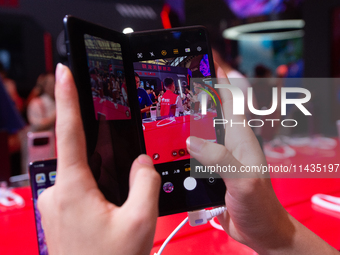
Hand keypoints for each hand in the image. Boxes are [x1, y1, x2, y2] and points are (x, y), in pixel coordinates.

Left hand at [38, 64, 160, 254]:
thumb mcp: (140, 221)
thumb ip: (145, 181)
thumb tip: (140, 163)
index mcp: (73, 189)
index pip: (69, 131)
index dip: (68, 97)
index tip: (63, 72)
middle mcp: (57, 193)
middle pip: (85, 158)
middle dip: (107, 164)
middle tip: (122, 191)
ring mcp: (55, 205)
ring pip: (85, 177)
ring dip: (105, 184)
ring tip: (119, 211)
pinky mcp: (58, 214)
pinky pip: (80, 190)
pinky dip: (97, 193)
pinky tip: (110, 213)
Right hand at [187, 65, 338, 254]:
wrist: (260, 229)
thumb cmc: (260, 205)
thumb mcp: (243, 179)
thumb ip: (219, 159)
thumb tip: (192, 141)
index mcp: (240, 138)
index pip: (230, 100)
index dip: (219, 81)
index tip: (205, 65)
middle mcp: (229, 143)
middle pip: (210, 114)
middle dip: (194, 100)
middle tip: (175, 90)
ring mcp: (219, 157)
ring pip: (199, 134)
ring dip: (185, 126)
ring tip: (166, 118)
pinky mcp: (212, 171)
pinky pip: (194, 154)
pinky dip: (182, 149)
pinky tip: (170, 150)